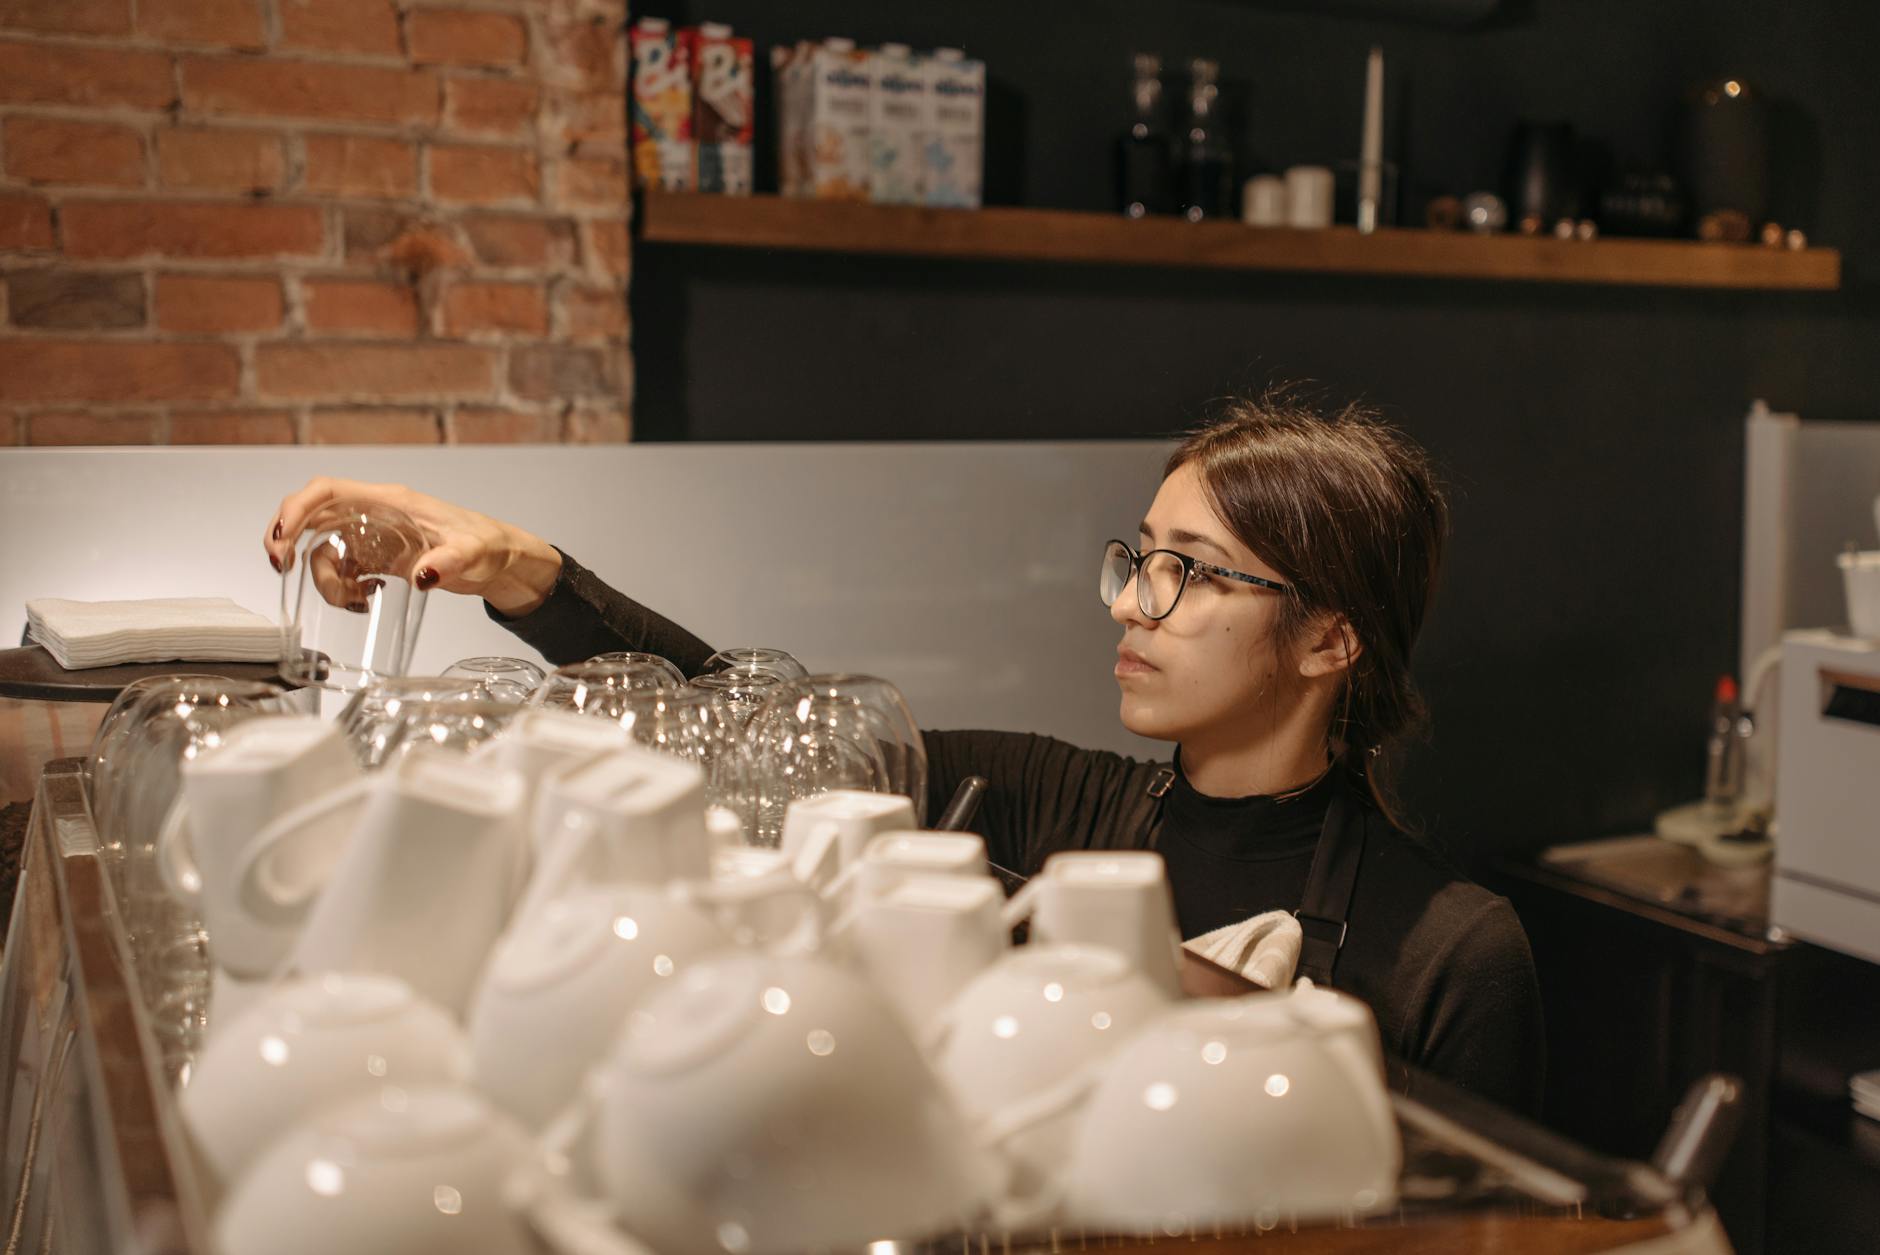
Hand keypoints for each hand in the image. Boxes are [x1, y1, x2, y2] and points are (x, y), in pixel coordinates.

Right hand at [262, 477, 562, 616]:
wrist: (499, 561)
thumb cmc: (488, 544)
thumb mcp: (474, 552)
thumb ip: (451, 562)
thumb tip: (423, 576)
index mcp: (390, 502)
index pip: (329, 491)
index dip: (297, 508)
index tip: (282, 538)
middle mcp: (374, 514)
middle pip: (312, 515)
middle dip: (288, 539)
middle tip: (282, 570)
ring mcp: (372, 537)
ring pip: (323, 551)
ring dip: (325, 579)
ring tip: (355, 600)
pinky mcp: (377, 559)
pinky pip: (341, 571)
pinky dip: (342, 589)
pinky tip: (366, 600)